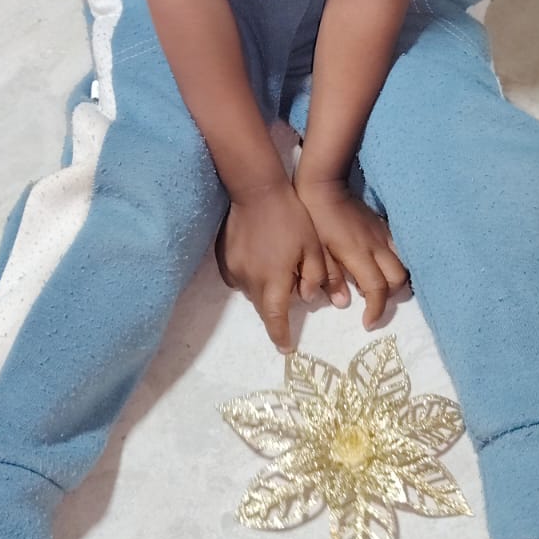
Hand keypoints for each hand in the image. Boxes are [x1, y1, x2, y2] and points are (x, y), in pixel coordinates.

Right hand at [215, 184, 344, 353]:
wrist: (257, 190)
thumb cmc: (291, 217)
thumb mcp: (312, 246)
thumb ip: (314, 276)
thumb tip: (309, 299)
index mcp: (274, 280)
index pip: (275, 318)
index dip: (280, 336)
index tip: (286, 349)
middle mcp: (250, 280)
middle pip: (263, 306)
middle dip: (276, 307)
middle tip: (290, 290)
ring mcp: (233, 269)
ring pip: (251, 291)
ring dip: (264, 289)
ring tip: (276, 268)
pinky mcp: (223, 258)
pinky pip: (239, 277)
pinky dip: (251, 276)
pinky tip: (260, 258)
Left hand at [294, 178, 409, 329]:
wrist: (324, 185)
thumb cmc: (316, 218)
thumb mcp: (316, 251)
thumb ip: (330, 277)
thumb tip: (343, 303)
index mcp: (359, 254)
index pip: (377, 289)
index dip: (377, 310)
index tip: (368, 322)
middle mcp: (377, 246)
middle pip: (399, 279)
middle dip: (390, 296)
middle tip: (373, 301)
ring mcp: (382, 234)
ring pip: (404, 262)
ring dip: (396, 279)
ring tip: (379, 284)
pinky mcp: (383, 225)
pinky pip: (399, 247)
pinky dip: (396, 261)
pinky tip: (381, 264)